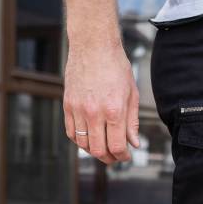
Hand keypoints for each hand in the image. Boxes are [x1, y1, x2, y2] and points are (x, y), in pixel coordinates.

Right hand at [63, 39, 139, 163]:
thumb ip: (132, 122)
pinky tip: (89, 138)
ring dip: (94, 151)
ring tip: (103, 148)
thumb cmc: (116, 66)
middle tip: (115, 157)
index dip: (122, 157)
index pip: (117, 146)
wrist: (93, 45)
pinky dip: (80, 141)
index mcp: (114, 110)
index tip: (126, 156)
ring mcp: (78, 109)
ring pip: (83, 144)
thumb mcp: (132, 94)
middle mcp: (94, 112)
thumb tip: (135, 143)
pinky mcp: (68, 104)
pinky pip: (71, 132)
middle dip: (109, 158)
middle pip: (98, 150)